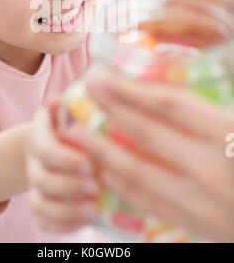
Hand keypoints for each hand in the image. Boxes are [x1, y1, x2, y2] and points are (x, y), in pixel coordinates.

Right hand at [23, 94, 100, 233]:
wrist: (50, 145)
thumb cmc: (66, 125)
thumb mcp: (64, 111)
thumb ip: (63, 106)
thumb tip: (56, 101)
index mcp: (39, 138)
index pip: (46, 151)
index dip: (66, 160)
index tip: (91, 163)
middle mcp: (33, 164)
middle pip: (42, 180)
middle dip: (70, 186)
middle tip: (98, 187)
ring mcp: (35, 188)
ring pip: (41, 206)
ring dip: (68, 211)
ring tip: (96, 210)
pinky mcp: (41, 206)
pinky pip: (44, 222)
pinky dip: (63, 226)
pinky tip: (87, 222)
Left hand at [65, 73, 233, 241]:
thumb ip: (220, 104)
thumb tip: (176, 84)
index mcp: (232, 137)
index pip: (171, 105)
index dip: (134, 88)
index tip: (106, 74)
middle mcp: (213, 171)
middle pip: (147, 134)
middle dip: (112, 110)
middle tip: (87, 91)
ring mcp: (203, 204)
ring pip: (138, 172)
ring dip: (105, 150)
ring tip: (82, 132)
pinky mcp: (198, 226)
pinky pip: (149, 203)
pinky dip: (122, 184)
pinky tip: (106, 168)